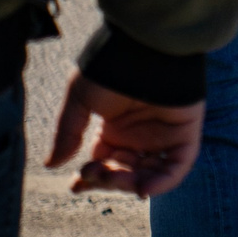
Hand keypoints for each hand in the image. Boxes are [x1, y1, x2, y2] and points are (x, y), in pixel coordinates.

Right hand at [46, 71, 204, 196]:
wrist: (145, 48)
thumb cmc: (112, 68)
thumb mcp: (80, 100)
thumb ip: (68, 133)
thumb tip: (52, 164)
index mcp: (115, 129)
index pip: (104, 163)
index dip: (90, 178)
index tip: (75, 185)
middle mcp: (139, 134)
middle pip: (125, 172)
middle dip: (106, 180)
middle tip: (92, 172)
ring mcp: (162, 135)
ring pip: (148, 173)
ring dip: (129, 183)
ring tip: (110, 175)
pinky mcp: (186, 132)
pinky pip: (178, 166)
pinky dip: (163, 182)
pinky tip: (142, 188)